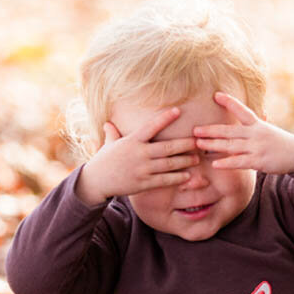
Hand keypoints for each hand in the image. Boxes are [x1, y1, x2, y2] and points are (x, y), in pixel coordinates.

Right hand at [76, 106, 198, 203]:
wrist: (95, 182)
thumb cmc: (104, 161)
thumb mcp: (109, 144)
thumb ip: (113, 133)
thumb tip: (108, 123)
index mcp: (132, 141)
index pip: (151, 127)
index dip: (165, 118)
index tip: (178, 110)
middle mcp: (139, 154)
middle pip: (168, 147)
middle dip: (185, 144)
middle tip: (199, 141)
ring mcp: (142, 169)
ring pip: (169, 164)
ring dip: (186, 161)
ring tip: (197, 158)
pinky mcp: (144, 183)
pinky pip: (165, 180)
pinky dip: (178, 178)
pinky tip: (188, 175)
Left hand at [192, 92, 293, 174]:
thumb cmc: (280, 142)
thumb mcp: (267, 130)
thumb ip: (253, 125)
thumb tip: (241, 118)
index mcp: (258, 124)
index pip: (242, 111)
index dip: (230, 102)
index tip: (216, 95)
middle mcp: (256, 134)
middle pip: (230, 131)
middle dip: (211, 130)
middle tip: (194, 130)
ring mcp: (257, 147)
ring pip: (231, 146)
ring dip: (213, 145)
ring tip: (199, 144)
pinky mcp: (259, 161)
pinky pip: (240, 162)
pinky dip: (227, 163)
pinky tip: (215, 164)